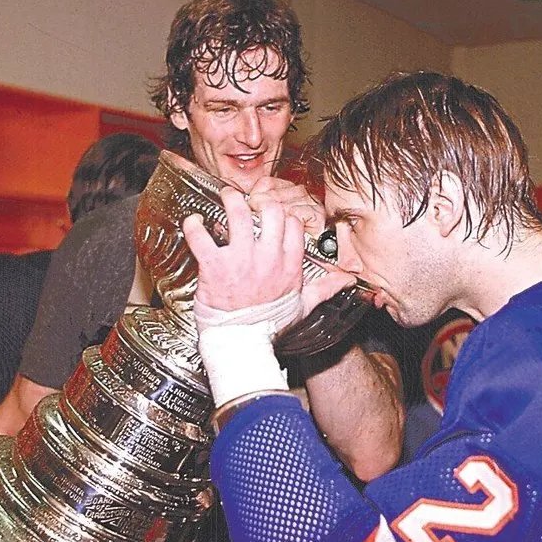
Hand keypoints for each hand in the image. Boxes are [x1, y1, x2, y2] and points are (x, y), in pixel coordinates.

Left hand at [182, 187, 354, 321]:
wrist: (242, 344)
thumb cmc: (269, 326)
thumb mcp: (303, 306)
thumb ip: (325, 288)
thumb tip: (347, 280)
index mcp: (289, 265)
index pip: (293, 225)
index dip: (284, 216)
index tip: (275, 216)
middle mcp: (267, 258)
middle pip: (270, 212)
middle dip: (260, 202)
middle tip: (250, 202)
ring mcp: (241, 260)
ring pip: (237, 214)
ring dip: (230, 200)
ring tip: (226, 196)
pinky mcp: (215, 266)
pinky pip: (201, 238)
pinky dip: (194, 226)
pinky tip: (194, 222)